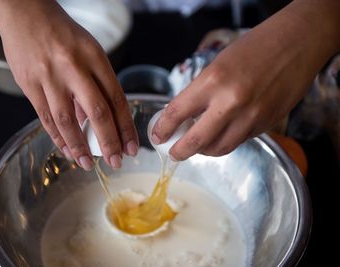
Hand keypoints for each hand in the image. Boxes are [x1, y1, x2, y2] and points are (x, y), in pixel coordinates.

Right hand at [0, 0, 137, 169]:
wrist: (25, 13)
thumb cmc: (62, 33)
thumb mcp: (88, 50)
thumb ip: (96, 83)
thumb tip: (100, 120)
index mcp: (95, 57)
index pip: (116, 99)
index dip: (126, 127)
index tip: (132, 147)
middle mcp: (73, 67)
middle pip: (97, 112)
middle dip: (109, 141)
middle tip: (115, 161)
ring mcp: (49, 76)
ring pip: (67, 120)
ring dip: (79, 146)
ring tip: (87, 163)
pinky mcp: (29, 84)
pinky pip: (45, 117)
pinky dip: (57, 137)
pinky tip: (67, 149)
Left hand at [151, 0, 339, 160]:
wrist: (297, 43)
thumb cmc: (254, 48)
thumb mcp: (217, 64)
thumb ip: (201, 92)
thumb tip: (185, 116)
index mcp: (213, 81)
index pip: (177, 112)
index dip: (163, 128)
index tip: (157, 136)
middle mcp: (231, 102)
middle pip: (197, 141)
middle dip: (180, 151)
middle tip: (174, 153)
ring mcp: (251, 117)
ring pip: (220, 148)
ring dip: (204, 151)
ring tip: (198, 145)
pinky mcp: (267, 125)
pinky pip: (240, 141)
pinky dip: (226, 141)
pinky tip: (222, 133)